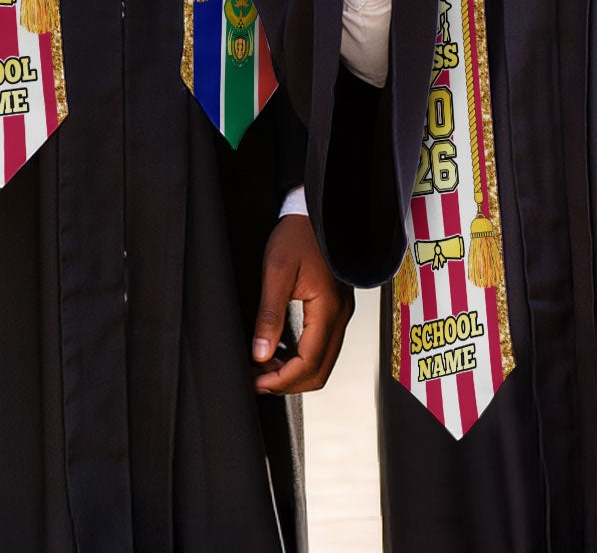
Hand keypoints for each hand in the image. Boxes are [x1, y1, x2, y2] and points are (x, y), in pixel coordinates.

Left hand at [251, 214, 352, 394]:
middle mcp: (340, 316)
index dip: (282, 380)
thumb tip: (260, 354)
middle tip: (257, 380)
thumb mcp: (276, 272)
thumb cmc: (296, 235)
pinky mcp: (335, 310)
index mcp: (328, 309)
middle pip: (319, 371)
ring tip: (264, 367)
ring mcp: (341, 314)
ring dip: (294, 372)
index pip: (309, 363)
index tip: (256, 382)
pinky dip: (302, 358)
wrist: (314, 213)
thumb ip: (270, 315)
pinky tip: (280, 353)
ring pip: (322, 362)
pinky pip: (323, 346)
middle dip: (288, 382)